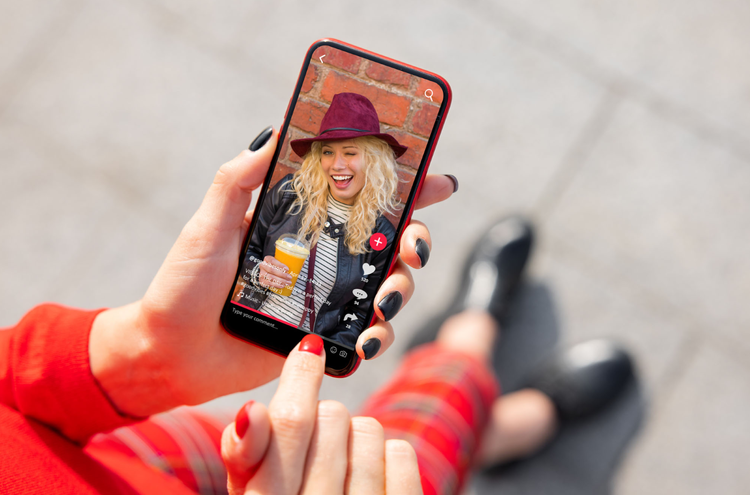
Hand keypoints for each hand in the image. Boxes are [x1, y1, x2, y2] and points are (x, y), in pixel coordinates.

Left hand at [89, 128, 455, 416]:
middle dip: (416, 241)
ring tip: (383, 303)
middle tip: (412, 248)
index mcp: (302, 225)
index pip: (361, 200)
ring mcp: (327, 299)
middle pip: (390, 243)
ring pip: (389, 287)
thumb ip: (238, 179)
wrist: (170, 353)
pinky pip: (368, 332)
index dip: (406, 189)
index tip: (437, 180)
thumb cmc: (183, 286)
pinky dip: (379, 335)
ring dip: (400, 291)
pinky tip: (368, 340)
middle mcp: (324, 259)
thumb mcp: (209, 225)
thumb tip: (276, 130)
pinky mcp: (324, 336)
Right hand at [221, 334, 422, 494]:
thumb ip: (245, 456)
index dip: (299, 377)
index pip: (287, 423)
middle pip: (331, 417)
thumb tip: (251, 411)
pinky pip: (401, 453)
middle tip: (315, 447)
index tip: (309, 349)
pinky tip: (370, 480)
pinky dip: (387, 456)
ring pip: (368, 428)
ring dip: (354, 439)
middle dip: (321, 421)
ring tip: (340, 471)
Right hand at [258, 255, 290, 288]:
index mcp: (267, 259)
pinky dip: (276, 285)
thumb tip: (300, 264)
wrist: (267, 270)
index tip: (287, 269)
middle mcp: (263, 266)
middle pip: (272, 270)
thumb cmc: (275, 265)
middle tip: (289, 277)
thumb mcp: (279, 261)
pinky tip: (282, 285)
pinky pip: (268, 284)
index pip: (273, 261)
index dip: (280, 265)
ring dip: (280, 281)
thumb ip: (286, 262)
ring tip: (288, 282)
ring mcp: (261, 273)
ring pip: (270, 278)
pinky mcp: (261, 280)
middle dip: (282, 274)